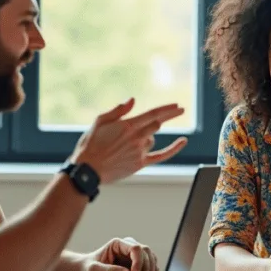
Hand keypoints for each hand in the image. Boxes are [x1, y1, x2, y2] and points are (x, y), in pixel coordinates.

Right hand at [71, 98, 187, 184]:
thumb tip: (132, 100)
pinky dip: (174, 149)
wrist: (87, 170)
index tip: (178, 106)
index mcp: (127, 125)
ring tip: (125, 143)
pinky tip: (183, 141)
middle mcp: (136, 138)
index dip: (168, 109)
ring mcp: (139, 151)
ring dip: (147, 136)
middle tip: (178, 111)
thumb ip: (118, 110)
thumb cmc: (90, 145)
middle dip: (167, 117)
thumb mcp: (100, 121)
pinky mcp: (140, 164)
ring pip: (152, 139)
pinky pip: (162, 155)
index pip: (153, 114)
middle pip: (157, 124)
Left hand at [80, 237, 159, 270]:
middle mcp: (128, 247)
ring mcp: (133, 255)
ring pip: (150, 257)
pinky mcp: (137, 264)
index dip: (138, 261)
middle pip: (146, 252)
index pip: (135, 248)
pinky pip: (150, 264)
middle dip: (147, 268)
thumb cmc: (88, 270)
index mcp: (118, 244)